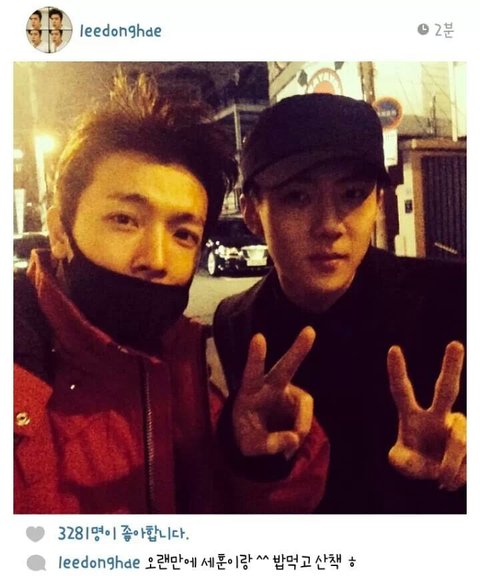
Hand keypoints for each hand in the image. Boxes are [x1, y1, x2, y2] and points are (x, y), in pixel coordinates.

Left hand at [232, 327, 314, 458]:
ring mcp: (288, 391)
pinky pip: (307, 418)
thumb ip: (267, 444)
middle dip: (298, 350)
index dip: (256, 356)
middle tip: (309, 331)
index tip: (258, 337)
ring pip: (304, 403)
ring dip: (302, 425)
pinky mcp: (300, 401)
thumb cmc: (247, 433)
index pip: (251, 372)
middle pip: (285, 367)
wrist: (256, 434)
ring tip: (290, 445)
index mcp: (250, 390)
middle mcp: (270, 385)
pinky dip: (302, 432)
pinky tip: (292, 440)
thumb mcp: (249, 445)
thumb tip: (293, 439)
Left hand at [387, 341, 465, 490]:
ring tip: (441, 482)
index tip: (393, 349)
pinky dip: (459, 475)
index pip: (402, 391)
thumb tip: (408, 458)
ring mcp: (460, 425)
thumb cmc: (417, 461)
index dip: (397, 372)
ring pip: (459, 441)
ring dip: (450, 467)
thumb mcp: (403, 462)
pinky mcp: (474, 438)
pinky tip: (451, 481)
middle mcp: (439, 414)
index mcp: (413, 415)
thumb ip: (401, 461)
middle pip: (447, 389)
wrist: (441, 475)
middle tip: (455, 344)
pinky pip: (470, 457)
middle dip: (452, 366)